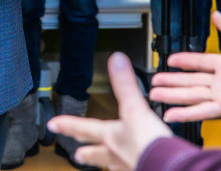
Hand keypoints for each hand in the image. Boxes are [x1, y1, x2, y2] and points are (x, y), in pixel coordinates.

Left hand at [48, 52, 171, 170]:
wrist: (168, 168)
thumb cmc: (148, 143)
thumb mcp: (136, 108)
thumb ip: (125, 85)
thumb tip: (116, 60)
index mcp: (111, 136)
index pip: (84, 127)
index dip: (68, 124)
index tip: (53, 124)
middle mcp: (116, 154)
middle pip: (96, 153)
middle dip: (87, 152)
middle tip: (77, 154)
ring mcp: (129, 166)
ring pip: (112, 165)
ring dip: (106, 164)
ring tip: (104, 166)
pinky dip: (129, 169)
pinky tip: (133, 168)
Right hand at [149, 13, 220, 121]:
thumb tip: (217, 15)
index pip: (201, 62)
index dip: (184, 61)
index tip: (169, 60)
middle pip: (191, 82)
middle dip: (171, 82)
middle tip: (154, 82)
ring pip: (191, 96)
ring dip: (172, 96)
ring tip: (154, 96)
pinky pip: (202, 110)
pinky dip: (186, 113)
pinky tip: (171, 114)